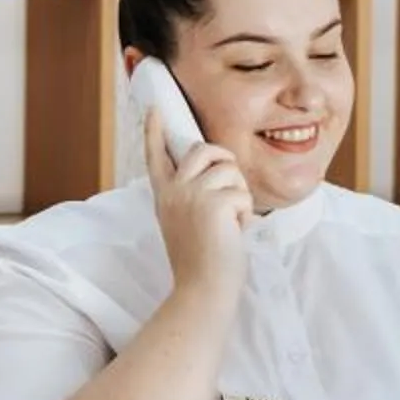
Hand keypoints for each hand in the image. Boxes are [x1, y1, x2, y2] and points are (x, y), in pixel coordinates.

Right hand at [143, 108, 250, 307]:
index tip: (154, 109)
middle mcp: (173, 191)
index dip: (154, 131)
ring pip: (229, 169)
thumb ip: (192, 196)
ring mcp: (191, 195)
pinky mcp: (214, 203)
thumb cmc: (201, 263)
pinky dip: (245, 213)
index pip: (156, 156)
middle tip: (230, 190)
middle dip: (224, 162)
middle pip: (203, 149)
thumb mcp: (186, 223)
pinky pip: (242, 192)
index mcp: (164, 197)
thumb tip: (214, 171)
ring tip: (230, 223)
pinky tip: (234, 232)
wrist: (203, 290)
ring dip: (238, 194)